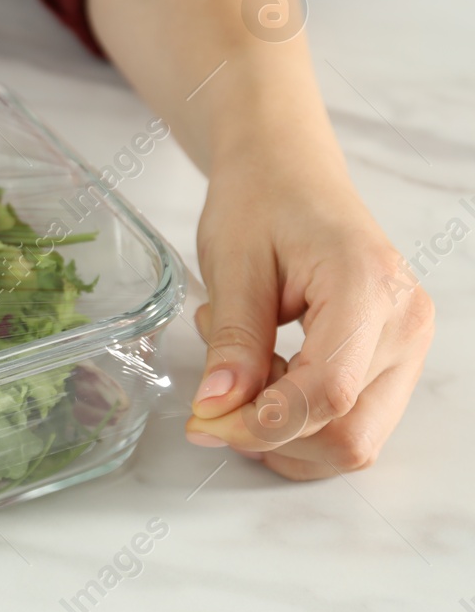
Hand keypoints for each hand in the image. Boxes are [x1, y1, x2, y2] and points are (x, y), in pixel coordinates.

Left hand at [182, 143, 434, 478]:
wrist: (287, 171)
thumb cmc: (260, 200)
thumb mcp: (232, 265)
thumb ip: (233, 342)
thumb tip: (217, 409)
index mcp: (368, 289)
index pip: (327, 396)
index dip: (260, 425)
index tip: (203, 420)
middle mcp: (405, 324)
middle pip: (351, 436)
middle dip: (272, 437)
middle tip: (216, 392)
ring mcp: (408, 344)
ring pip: (353, 440)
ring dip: (284, 429)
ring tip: (243, 365)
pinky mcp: (394, 357)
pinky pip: (352, 419)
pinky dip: (299, 418)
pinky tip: (267, 373)